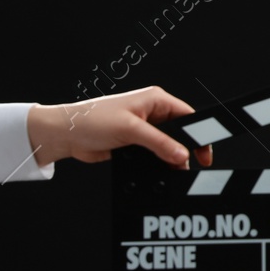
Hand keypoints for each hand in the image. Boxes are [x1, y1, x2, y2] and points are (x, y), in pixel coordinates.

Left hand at [27, 86, 215, 168]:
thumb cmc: (90, 120)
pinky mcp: (134, 143)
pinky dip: (158, 163)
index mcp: (155, 100)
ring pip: (168, 146)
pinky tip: (158, 170)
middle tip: (187, 166)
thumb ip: (159, 143)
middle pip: (179, 133)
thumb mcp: (130, 130)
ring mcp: (143, 129)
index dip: (199, 134)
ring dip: (170, 158)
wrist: (65, 134)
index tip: (204, 153)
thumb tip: (182, 155)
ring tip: (172, 171)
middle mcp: (151, 112)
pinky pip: (154, 155)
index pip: (187, 116)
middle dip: (184, 150)